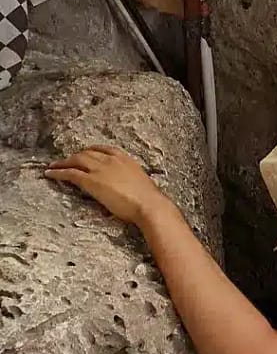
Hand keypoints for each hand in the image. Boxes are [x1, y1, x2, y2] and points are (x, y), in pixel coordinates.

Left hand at [45, 146, 171, 225]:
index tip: (86, 151)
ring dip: (64, 162)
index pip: (105, 149)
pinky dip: (58, 172)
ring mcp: (99, 169)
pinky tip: (50, 174)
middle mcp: (110, 160)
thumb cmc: (149, 199)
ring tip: (55, 166)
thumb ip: (129, 180)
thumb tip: (126, 188)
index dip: (92, 149)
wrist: (148, 204)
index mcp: (125, 159)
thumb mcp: (139, 183)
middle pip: (87, 153)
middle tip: (67, 161)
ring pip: (76, 160)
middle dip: (76, 156)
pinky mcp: (90, 180)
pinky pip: (69, 173)